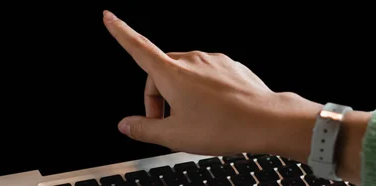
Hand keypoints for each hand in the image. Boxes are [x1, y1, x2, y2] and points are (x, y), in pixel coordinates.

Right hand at [103, 10, 322, 155]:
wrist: (266, 121)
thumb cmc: (223, 126)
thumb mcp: (174, 136)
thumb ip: (144, 129)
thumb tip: (126, 125)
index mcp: (172, 74)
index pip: (137, 48)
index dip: (120, 32)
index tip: (109, 17)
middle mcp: (192, 61)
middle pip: (160, 71)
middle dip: (157, 96)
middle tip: (165, 122)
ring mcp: (213, 61)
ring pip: (185, 73)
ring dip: (180, 93)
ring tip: (194, 120)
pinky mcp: (230, 66)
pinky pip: (207, 74)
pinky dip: (202, 90)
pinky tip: (213, 111)